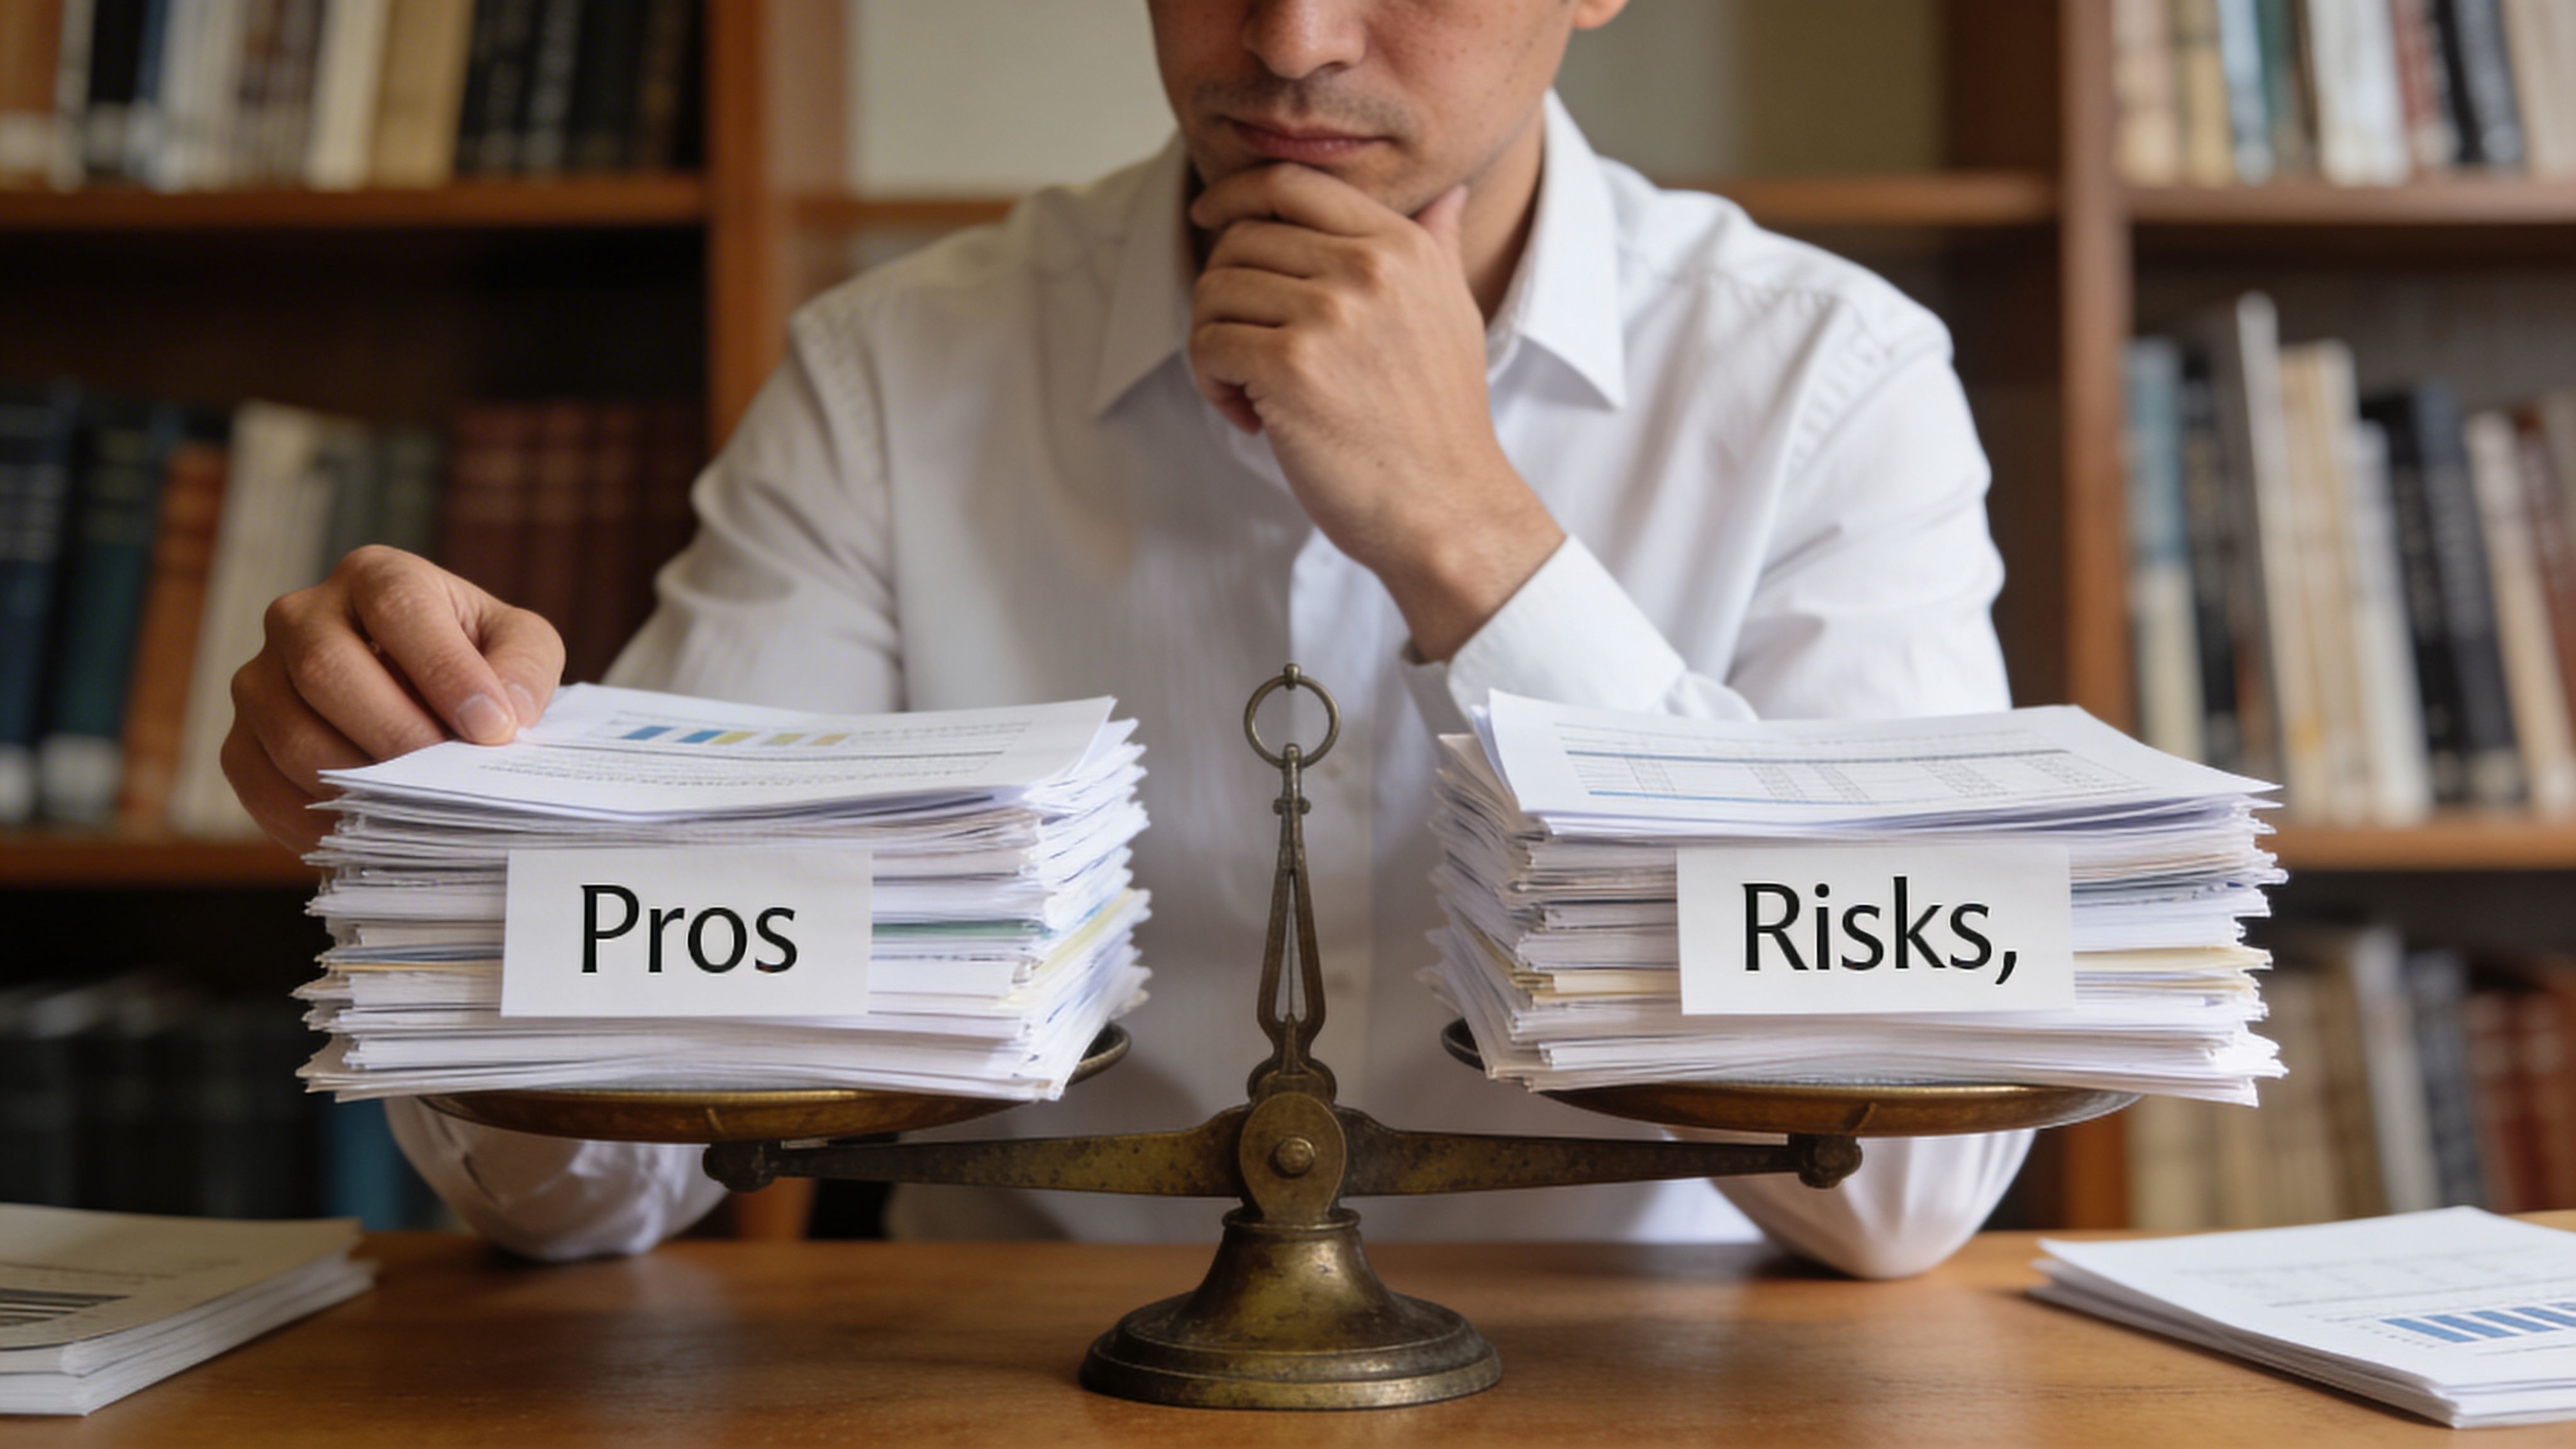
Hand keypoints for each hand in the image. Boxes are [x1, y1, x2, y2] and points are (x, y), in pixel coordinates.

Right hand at [223, 545, 563, 854]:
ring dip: (357, 780)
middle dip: (396, 733)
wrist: (421, 701)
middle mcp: (302, 616)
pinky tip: (367, 829)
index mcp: (374, 576)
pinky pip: (259, 780)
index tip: (491, 728)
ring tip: (415, 808)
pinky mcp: (240, 738)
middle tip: (448, 779)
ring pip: (291, 732)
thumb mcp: (517, 644)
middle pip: (326, 668)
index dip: (443, 669)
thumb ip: (524, 665)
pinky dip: (314, 816)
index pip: (397, 606)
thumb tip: (507, 712)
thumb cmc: (473, 662)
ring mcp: (260, 678)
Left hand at [1188, 164, 1563, 660]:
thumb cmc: (1440, 421)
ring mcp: (1328, 315)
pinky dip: (1211, 382)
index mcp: (1401, 245)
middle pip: (1240, 239)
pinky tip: (1249, 417)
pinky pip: (1208, 345)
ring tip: (1250, 390)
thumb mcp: (1453, 315)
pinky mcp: (1290, 367)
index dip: (1234, 195)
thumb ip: (1435, 247)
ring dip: (1214, 343)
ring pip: (1215, 291)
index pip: (1291, 182)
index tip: (1207, 221)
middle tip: (1244, 347)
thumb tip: (1446, 194)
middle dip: (1224, 292)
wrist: (1447, 507)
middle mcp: (1367, 268)